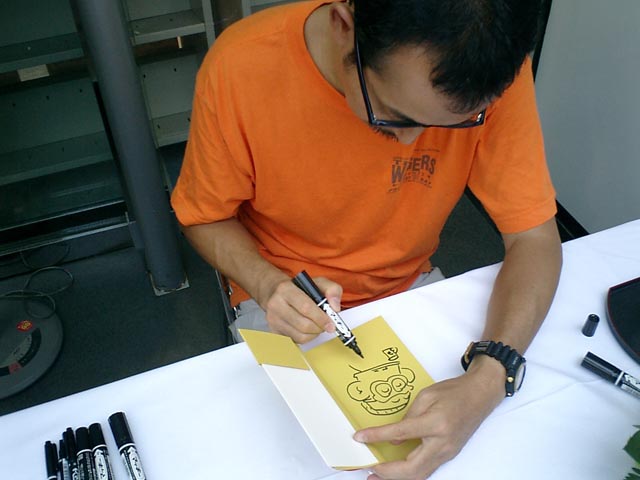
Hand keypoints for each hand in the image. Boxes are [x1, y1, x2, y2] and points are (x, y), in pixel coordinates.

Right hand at [262, 275, 342, 343]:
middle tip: (326, 325)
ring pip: (300, 336)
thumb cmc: (298, 288)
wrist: (274, 292)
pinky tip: (307, 329)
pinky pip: (295, 341)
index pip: (306, 307)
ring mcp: (272, 319)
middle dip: (319, 327)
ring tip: (317, 325)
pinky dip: (305, 338)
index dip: (321, 318)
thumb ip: (332, 290)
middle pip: (303, 325)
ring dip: (314, 334)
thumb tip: (335, 308)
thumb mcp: (317, 282)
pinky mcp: (273, 331)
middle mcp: (275, 304)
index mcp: (286, 289)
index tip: (331, 324)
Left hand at [353, 356, 504, 479]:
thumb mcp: (426, 396)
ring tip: (377, 475)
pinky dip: (409, 473)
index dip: (377, 437)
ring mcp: (447, 452)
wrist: (480, 395)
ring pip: (420, 474)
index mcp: (435, 424)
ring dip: (397, 478)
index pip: (400, 433)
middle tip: (368, 470)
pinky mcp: (448, 454)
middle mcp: (442, 443)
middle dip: (387, 473)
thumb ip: (408, 418)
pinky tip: (396, 471)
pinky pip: (426, 470)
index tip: (360, 438)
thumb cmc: (454, 391)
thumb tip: (393, 439)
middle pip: (411, 469)